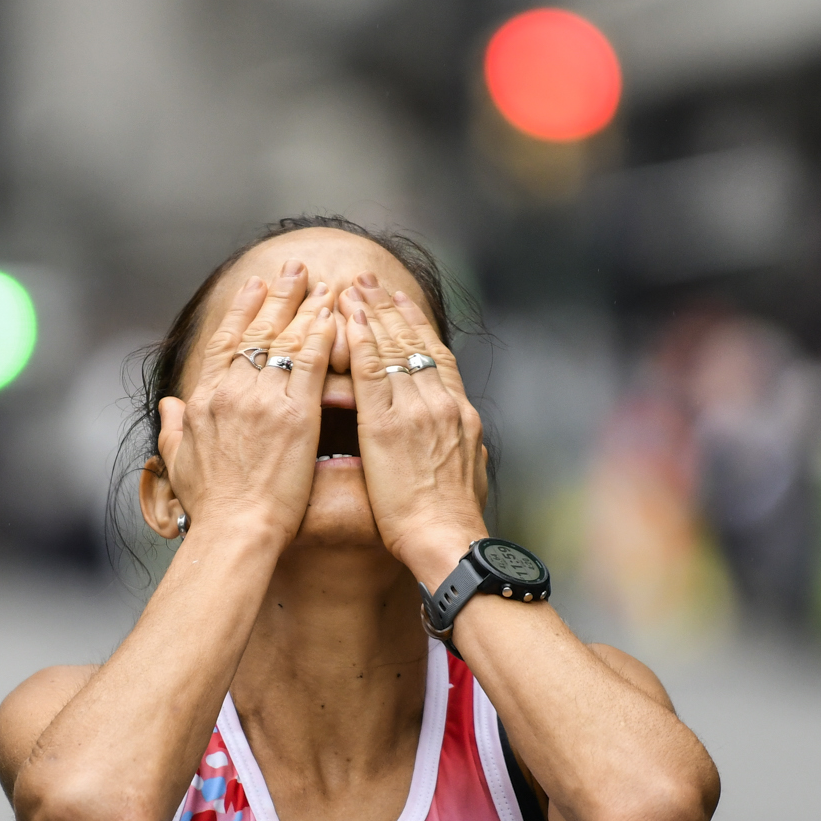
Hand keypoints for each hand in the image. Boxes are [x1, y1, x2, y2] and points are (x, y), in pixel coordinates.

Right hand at [156, 260, 335, 549]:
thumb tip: (169, 405)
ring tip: (323, 283)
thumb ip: (173, 427)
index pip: (226, 342)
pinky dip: (323, 336)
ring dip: (307, 307)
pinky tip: (337, 316)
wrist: (235, 531)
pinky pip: (312, 364)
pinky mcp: (297, 416)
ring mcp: (265, 400)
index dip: (243, 311)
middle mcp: (233, 391)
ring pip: (288, 340)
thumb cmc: (209, 506)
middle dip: (279, 295)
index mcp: (205, 399)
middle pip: (259, 331)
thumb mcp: (178, 460)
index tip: (256, 286)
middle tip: (295, 267)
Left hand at [341, 273, 488, 582]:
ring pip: (391, 349)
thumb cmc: (457, 521)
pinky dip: (361, 341)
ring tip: (351, 287)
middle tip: (368, 280)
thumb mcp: (473, 474)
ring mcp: (415, 410)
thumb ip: (466, 447)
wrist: (450, 540)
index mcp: (461, 413)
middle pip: (412, 343)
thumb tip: (472, 438)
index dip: (416, 326)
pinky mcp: (388, 425)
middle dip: (388, 308)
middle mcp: (442, 402)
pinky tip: (347, 319)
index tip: (402, 302)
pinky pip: (371, 372)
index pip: (437, 356)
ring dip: (370, 314)